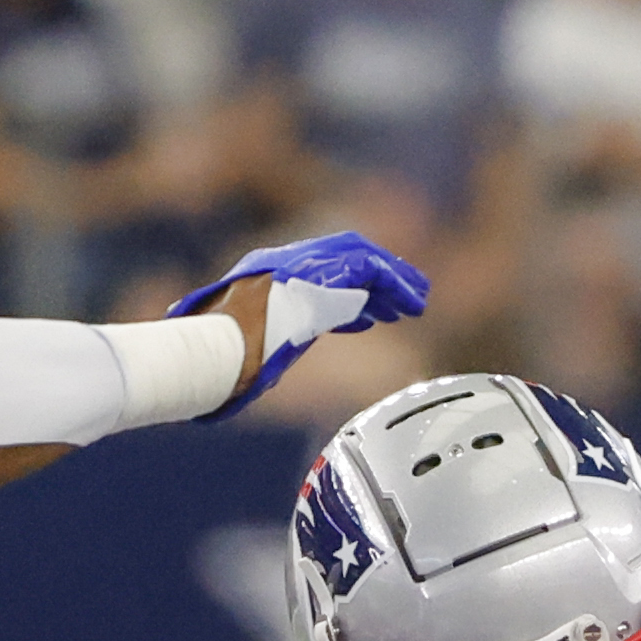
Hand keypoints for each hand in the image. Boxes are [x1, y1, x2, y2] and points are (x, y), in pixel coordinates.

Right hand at [167, 233, 430, 423]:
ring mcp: (302, 263)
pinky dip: (394, 285)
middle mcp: (283, 265)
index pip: (315, 284)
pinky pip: (369, 269)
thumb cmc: (224, 354)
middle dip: (376, 280)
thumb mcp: (245, 350)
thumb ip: (259, 353)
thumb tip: (247, 380)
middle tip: (405, 302)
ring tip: (418, 302)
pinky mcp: (323, 269)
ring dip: (393, 281)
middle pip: (341, 264)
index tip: (370, 317)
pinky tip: (411, 305)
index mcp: (264, 281)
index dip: (348, 299)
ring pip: (359, 261)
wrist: (222, 342)